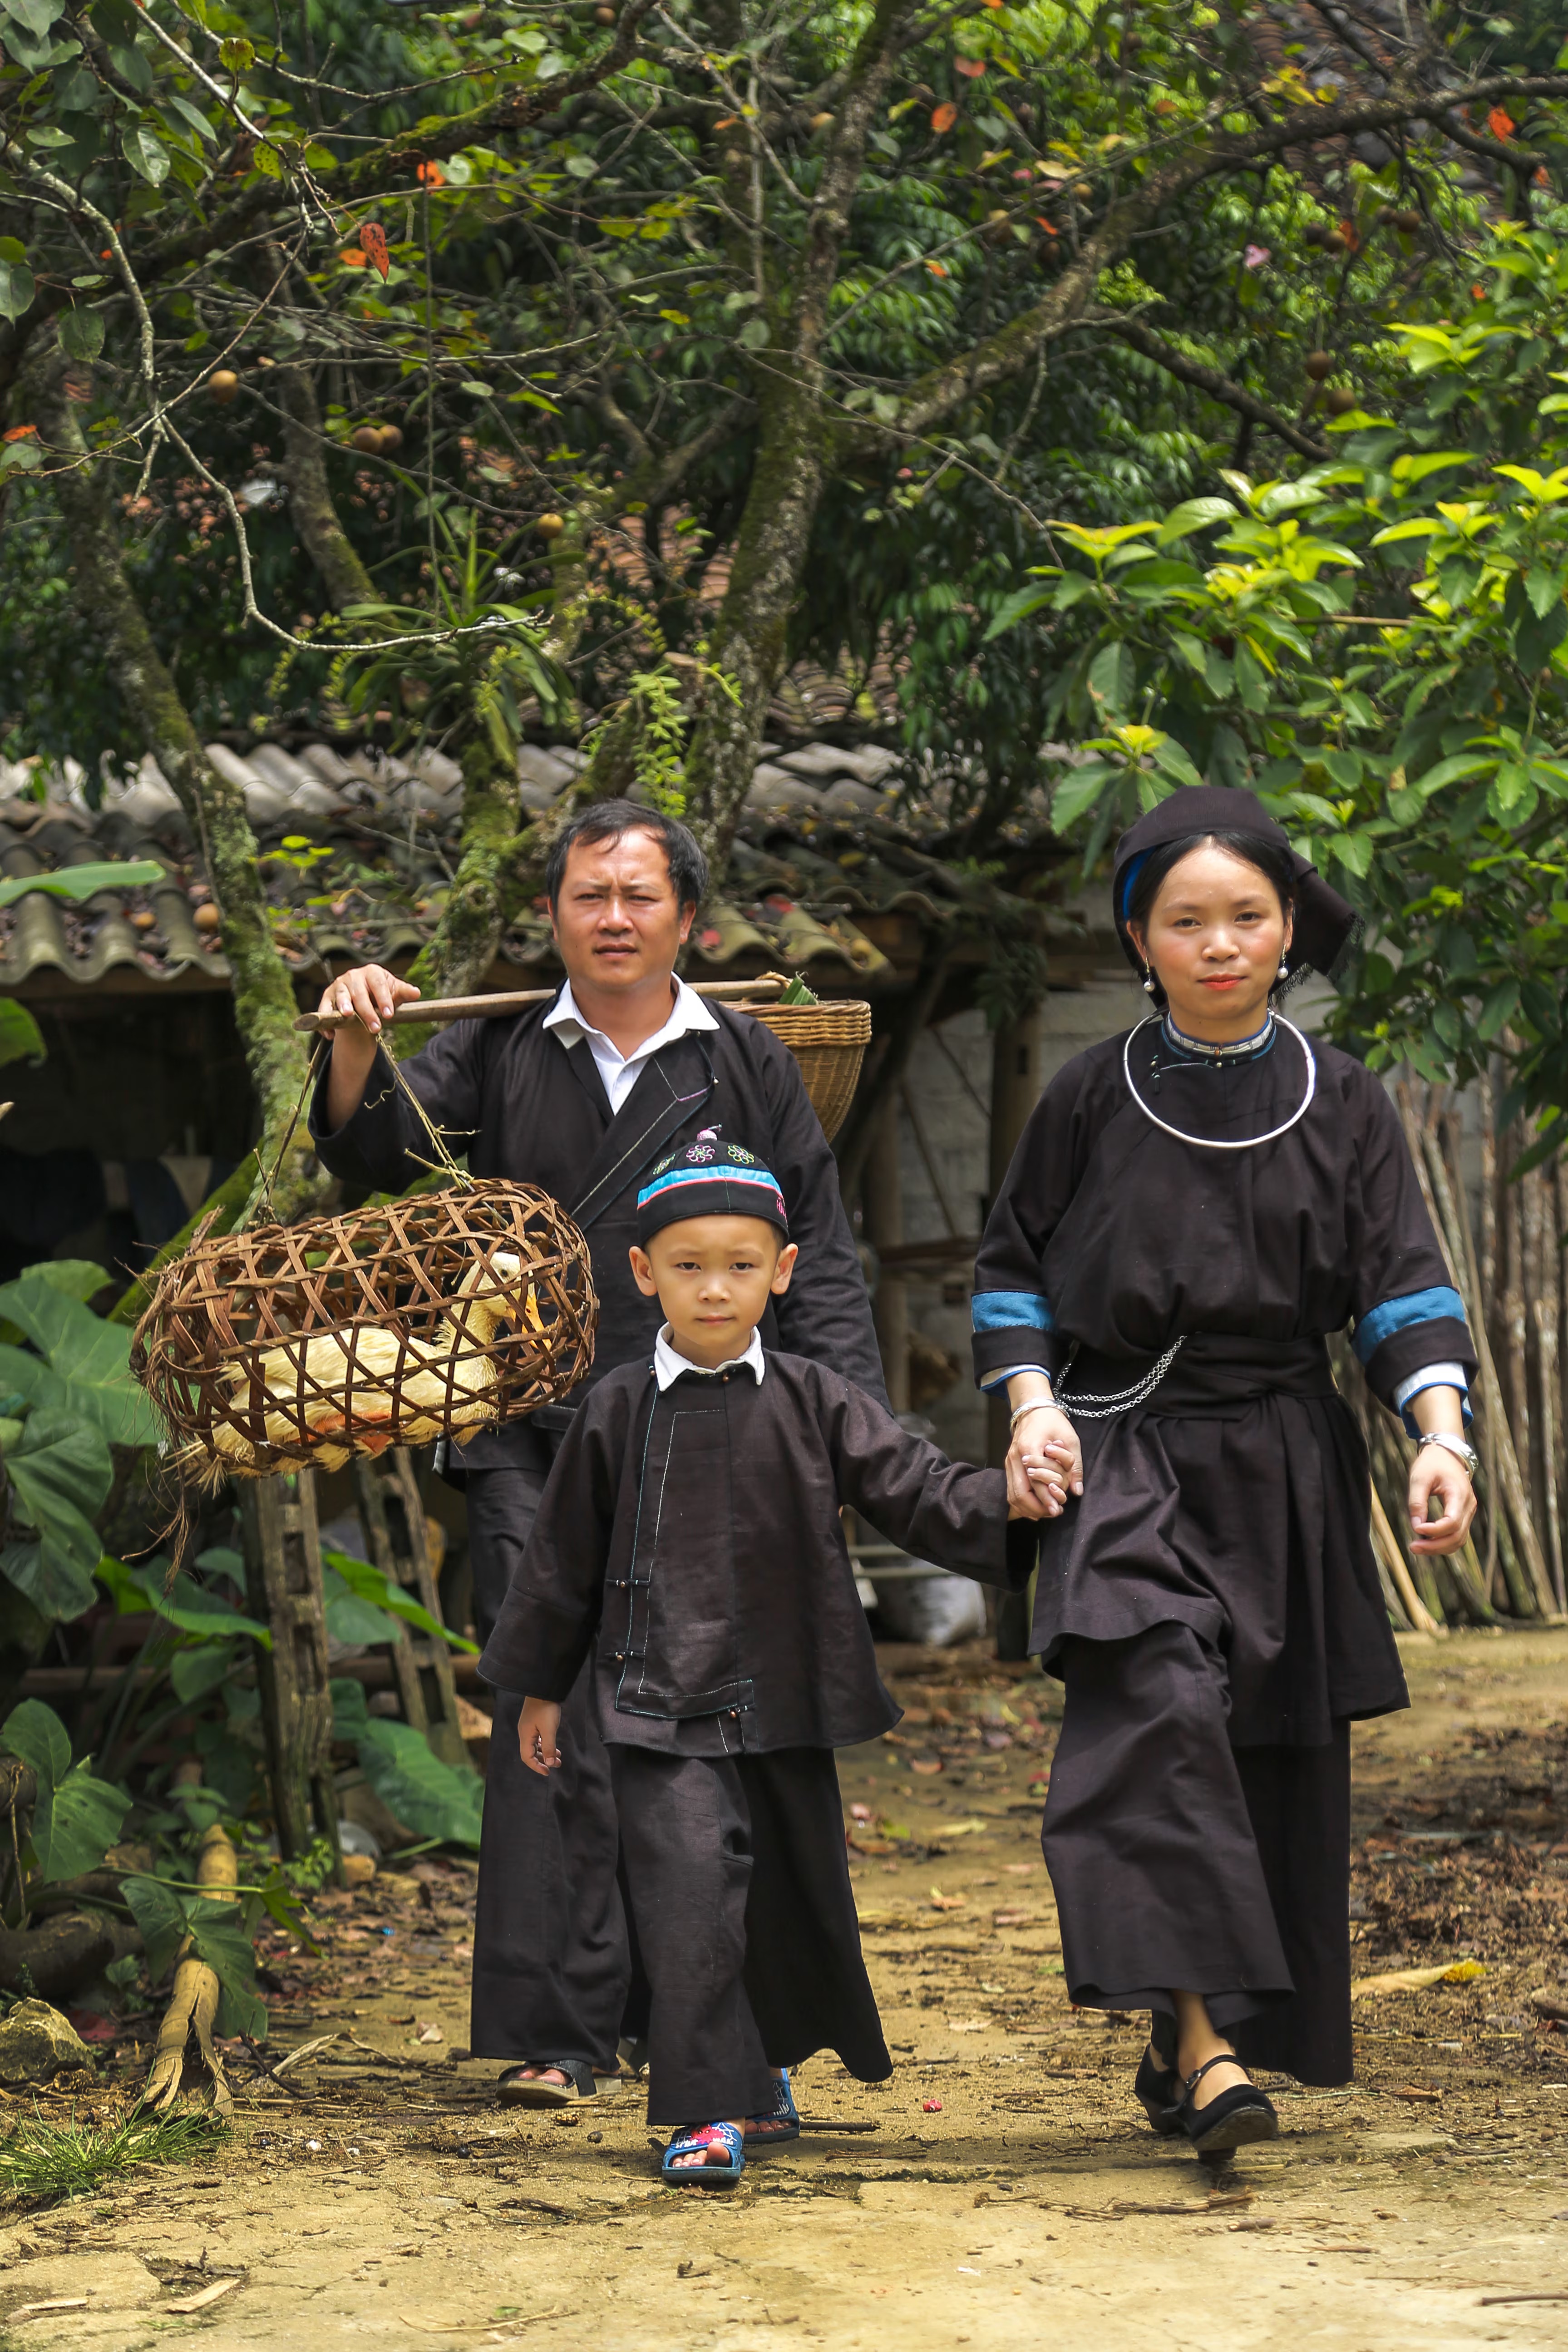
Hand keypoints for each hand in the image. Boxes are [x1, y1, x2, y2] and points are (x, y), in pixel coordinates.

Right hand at [318, 962, 421, 1129]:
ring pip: (340, 996)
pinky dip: (326, 1020)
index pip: (378, 984)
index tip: (389, 1015)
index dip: (384, 999)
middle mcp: (353, 976)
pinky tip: (330, 1035)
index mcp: (372, 972)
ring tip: (347, 1015)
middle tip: (376, 1028)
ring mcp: (339, 985)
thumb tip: (416, 992)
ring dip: (343, 1006)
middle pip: (359, 993)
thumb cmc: (382, 994)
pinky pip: (324, 1008)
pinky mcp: (327, 996)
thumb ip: (403, 992)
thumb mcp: (394, 992)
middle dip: (367, 1011)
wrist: (364, 997)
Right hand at [517, 1697, 562, 1776]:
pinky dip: (545, 1744)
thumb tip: (550, 1763)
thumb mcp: (549, 1729)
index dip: (536, 1767)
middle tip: (557, 1765)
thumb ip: (549, 1747)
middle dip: (543, 1761)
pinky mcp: (534, 1722)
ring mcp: (529, 1727)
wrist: (544, 1688)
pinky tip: (554, 1746)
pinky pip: (537, 1738)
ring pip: (535, 1745)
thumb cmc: (546, 1708)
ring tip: (558, 1757)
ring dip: (545, 1753)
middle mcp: (525, 1732)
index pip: (527, 1757)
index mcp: (525, 1735)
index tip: (548, 1772)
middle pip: (530, 1753)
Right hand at [1006, 1404, 1082, 1520]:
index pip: (1035, 1481)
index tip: (1057, 1510)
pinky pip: (1011, 1490)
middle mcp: (1015, 1457)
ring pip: (1012, 1495)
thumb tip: (1077, 1491)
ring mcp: (1009, 1462)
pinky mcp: (1009, 1465)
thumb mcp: (1071, 1440)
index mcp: (1030, 1448)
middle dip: (1036, 1508)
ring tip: (1045, 1513)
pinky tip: (1035, 1508)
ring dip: (1028, 1508)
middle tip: (1053, 1513)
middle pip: (1019, 1493)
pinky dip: (1021, 1503)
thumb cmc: (1053, 1422)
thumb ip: (1074, 1466)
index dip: (1046, 1499)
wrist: (1033, 1409)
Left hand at [1408, 1442, 1475, 1554]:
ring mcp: (1468, 1512)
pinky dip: (1443, 1543)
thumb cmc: (1432, 1464)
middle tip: (1412, 1547)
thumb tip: (1416, 1527)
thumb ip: (1417, 1502)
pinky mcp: (1463, 1515)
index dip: (1434, 1530)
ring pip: (1459, 1540)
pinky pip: (1457, 1535)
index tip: (1416, 1529)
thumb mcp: (1419, 1478)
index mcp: (1459, 1493)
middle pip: (1457, 1536)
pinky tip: (1426, 1543)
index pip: (1452, 1521)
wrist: (1446, 1454)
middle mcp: (1468, 1505)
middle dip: (1435, 1546)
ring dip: (1439, 1548)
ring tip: (1416, 1548)